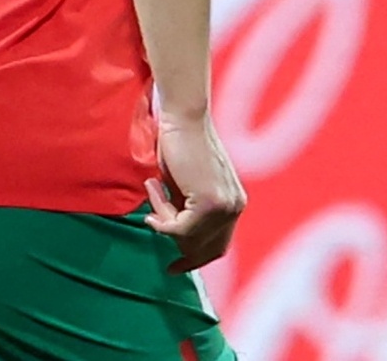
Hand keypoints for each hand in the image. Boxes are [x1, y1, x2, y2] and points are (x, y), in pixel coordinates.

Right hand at [146, 107, 245, 272]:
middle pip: (201, 248)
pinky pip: (177, 227)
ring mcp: (225, 207)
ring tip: (153, 189)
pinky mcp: (209, 203)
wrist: (182, 118)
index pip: (218, 247)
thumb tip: (178, 242)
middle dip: (172, 235)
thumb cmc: (179, 146)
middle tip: (151, 215)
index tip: (173, 268)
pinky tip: (153, 188)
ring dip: (162, 217)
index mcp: (234, 203)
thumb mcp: (186, 188)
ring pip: (185, 237)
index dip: (195, 260)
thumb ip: (188, 213)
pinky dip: (160, 213)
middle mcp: (235, 207)